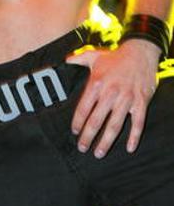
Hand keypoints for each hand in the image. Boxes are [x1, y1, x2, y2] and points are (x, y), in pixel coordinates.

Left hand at [66, 40, 159, 157]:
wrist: (140, 52)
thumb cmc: (116, 56)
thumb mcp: (94, 55)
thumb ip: (77, 59)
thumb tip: (65, 60)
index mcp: (96, 84)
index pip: (83, 108)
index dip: (78, 122)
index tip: (75, 132)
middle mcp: (110, 93)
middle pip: (96, 121)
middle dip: (88, 137)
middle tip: (82, 148)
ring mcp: (126, 99)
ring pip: (114, 125)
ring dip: (106, 141)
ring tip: (99, 153)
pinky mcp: (141, 102)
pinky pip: (138, 123)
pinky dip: (134, 137)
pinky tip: (129, 148)